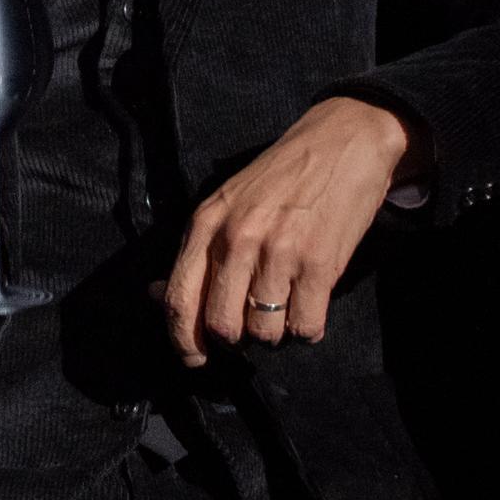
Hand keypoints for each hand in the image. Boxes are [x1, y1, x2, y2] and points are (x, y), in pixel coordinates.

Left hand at [156, 96, 416, 365]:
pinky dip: (308, 329)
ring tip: (284, 308)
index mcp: (205, 225)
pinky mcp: (321, 264)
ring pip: (265, 331)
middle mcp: (237, 241)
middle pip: (222, 325)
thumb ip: (195, 250)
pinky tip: (309, 308)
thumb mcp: (224, 202)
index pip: (178, 299)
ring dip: (275, 333)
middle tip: (251, 324)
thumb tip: (155, 295)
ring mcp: (280, 254)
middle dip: (236, 338)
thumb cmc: (280, 177)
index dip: (183, 339)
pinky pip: (306, 327)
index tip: (194, 357)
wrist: (343, 141)